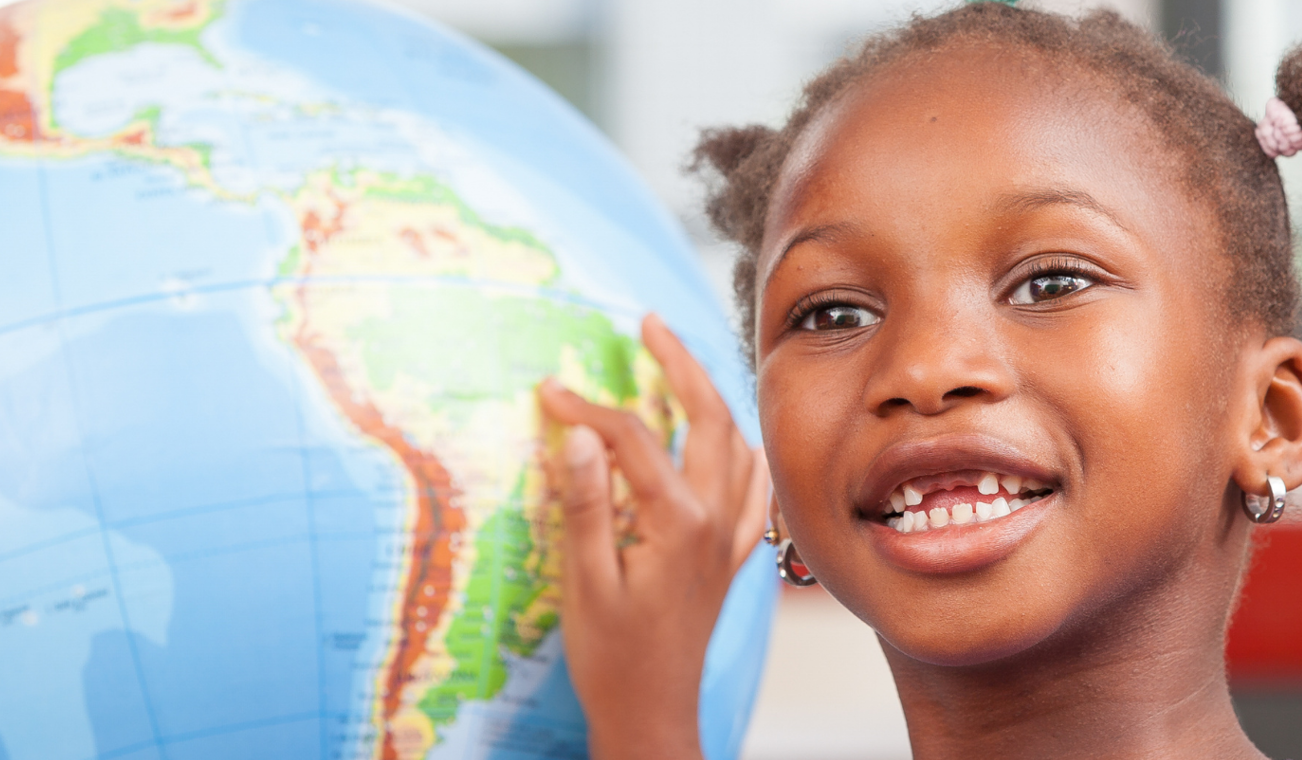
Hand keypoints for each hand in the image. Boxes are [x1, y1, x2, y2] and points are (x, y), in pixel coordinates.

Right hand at [538, 314, 769, 759]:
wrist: (653, 712)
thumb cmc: (613, 657)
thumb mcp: (585, 582)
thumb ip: (585, 504)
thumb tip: (578, 436)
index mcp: (679, 521)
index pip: (633, 439)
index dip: (587, 408)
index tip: (548, 390)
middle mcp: (716, 519)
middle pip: (709, 417)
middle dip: (680, 363)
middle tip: (650, 323)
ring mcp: (730, 535)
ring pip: (739, 443)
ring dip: (714, 397)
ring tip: (682, 364)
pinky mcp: (732, 552)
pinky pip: (754, 484)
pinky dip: (742, 447)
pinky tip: (728, 439)